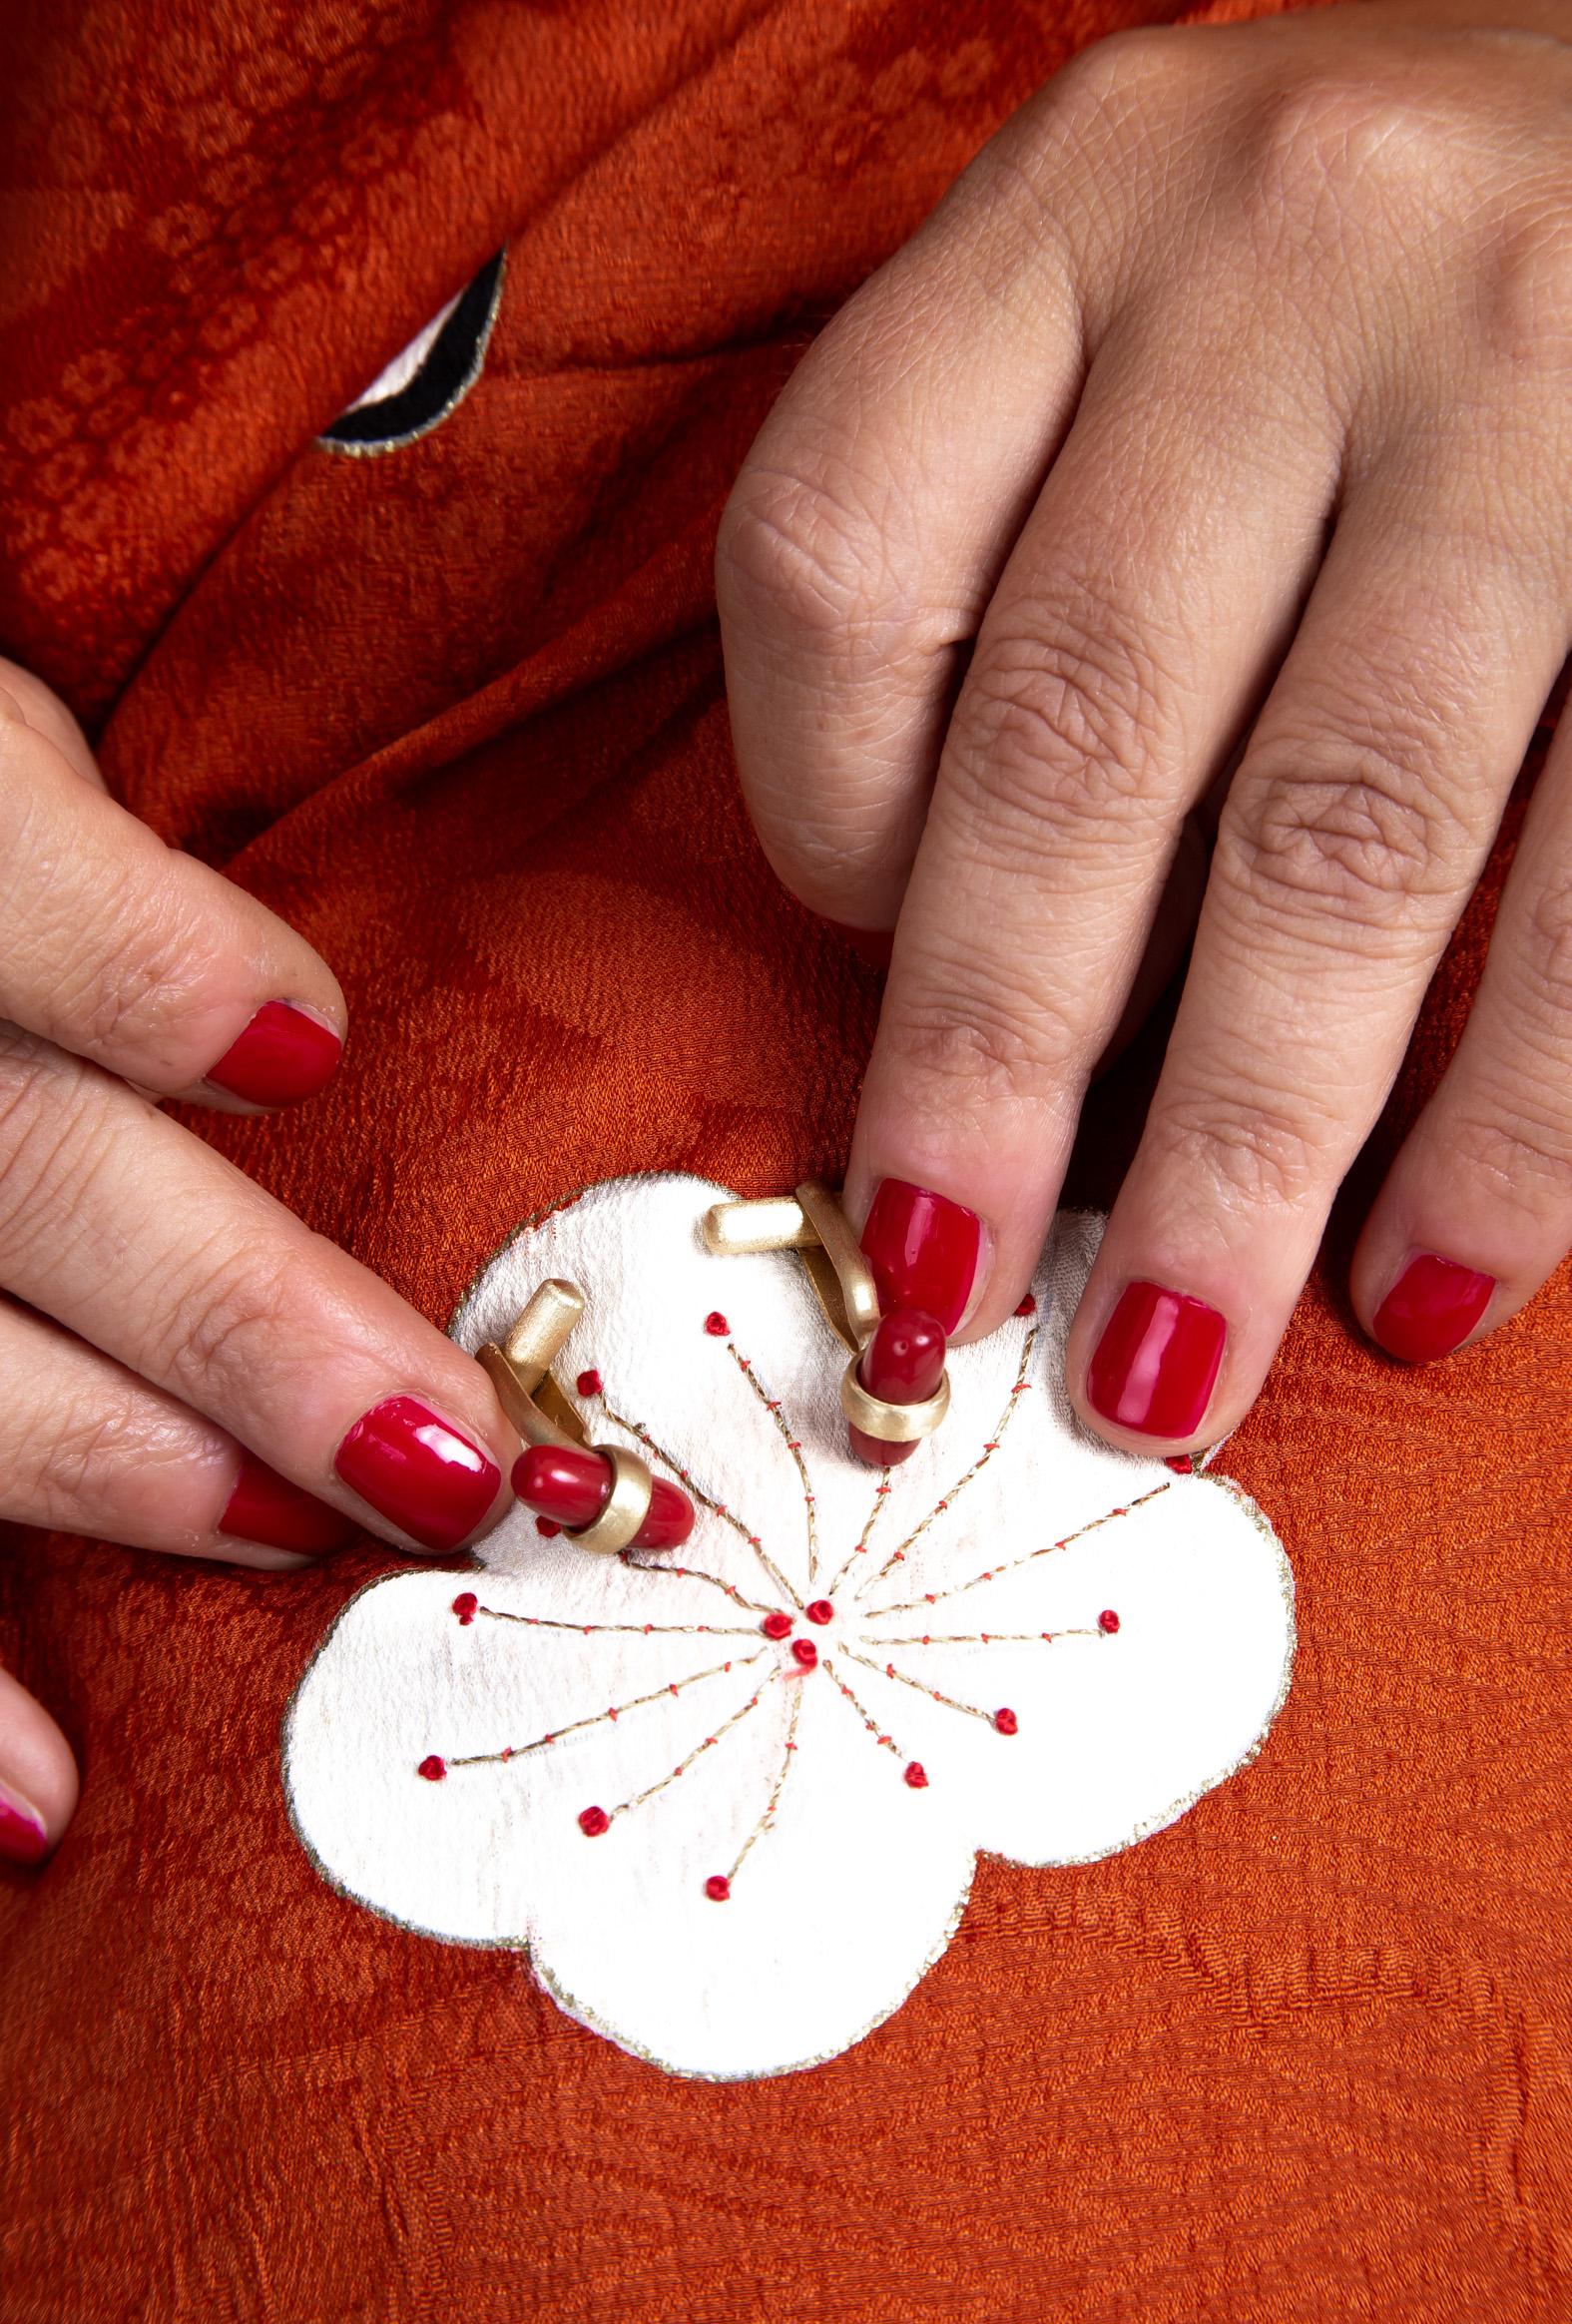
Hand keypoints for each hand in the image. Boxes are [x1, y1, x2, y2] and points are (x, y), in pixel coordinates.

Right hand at [0, 661, 517, 1863]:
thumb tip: (297, 1044)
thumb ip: (81, 861)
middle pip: (18, 1173)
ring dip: (103, 1469)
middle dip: (233, 1320)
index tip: (311, 1048)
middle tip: (447, 1451)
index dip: (138, 968)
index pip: (0, 886)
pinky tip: (44, 1805)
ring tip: (290, 1539)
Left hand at [718, 0, 1571, 1446]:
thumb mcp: (1147, 311)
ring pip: (1339, 839)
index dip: (822, 820)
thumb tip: (974, 1001)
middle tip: (941, 1314)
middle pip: (1074, 741)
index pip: (840, 560)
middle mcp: (1294, 249)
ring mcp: (1535, 370)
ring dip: (1244, 1150)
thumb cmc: (1362, 280)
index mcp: (1074, 204)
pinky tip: (1435, 1273)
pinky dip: (1517, 1113)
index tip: (871, 959)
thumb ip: (1026, 564)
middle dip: (998, 1074)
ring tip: (1171, 1368)